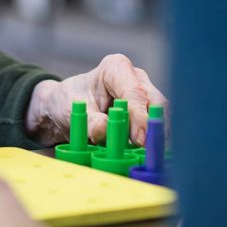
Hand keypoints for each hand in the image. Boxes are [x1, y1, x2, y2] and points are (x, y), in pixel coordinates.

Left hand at [24, 53, 166, 145]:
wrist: (66, 106)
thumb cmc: (69, 101)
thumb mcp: (72, 111)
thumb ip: (89, 122)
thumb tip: (104, 130)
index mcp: (116, 68)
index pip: (135, 92)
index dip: (139, 117)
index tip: (139, 140)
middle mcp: (136, 78)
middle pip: (155, 103)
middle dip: (153, 128)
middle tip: (148, 152)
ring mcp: (144, 95)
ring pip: (160, 117)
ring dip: (156, 137)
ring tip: (149, 158)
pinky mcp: (146, 112)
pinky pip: (156, 127)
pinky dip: (153, 142)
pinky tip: (149, 157)